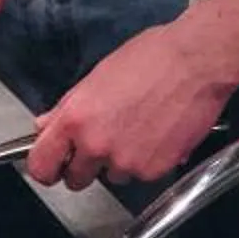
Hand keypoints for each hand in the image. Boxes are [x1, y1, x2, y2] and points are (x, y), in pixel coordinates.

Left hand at [28, 20, 238, 189]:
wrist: (197, 62)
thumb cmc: (151, 57)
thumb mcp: (99, 75)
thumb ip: (68, 106)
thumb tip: (46, 125)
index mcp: (75, 119)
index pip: (41, 166)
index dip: (47, 167)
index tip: (55, 164)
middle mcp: (96, 145)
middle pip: (76, 179)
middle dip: (86, 166)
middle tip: (105, 142)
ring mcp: (126, 161)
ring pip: (113, 176)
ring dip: (121, 161)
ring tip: (141, 129)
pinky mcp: (154, 169)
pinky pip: (142, 174)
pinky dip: (149, 160)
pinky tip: (160, 133)